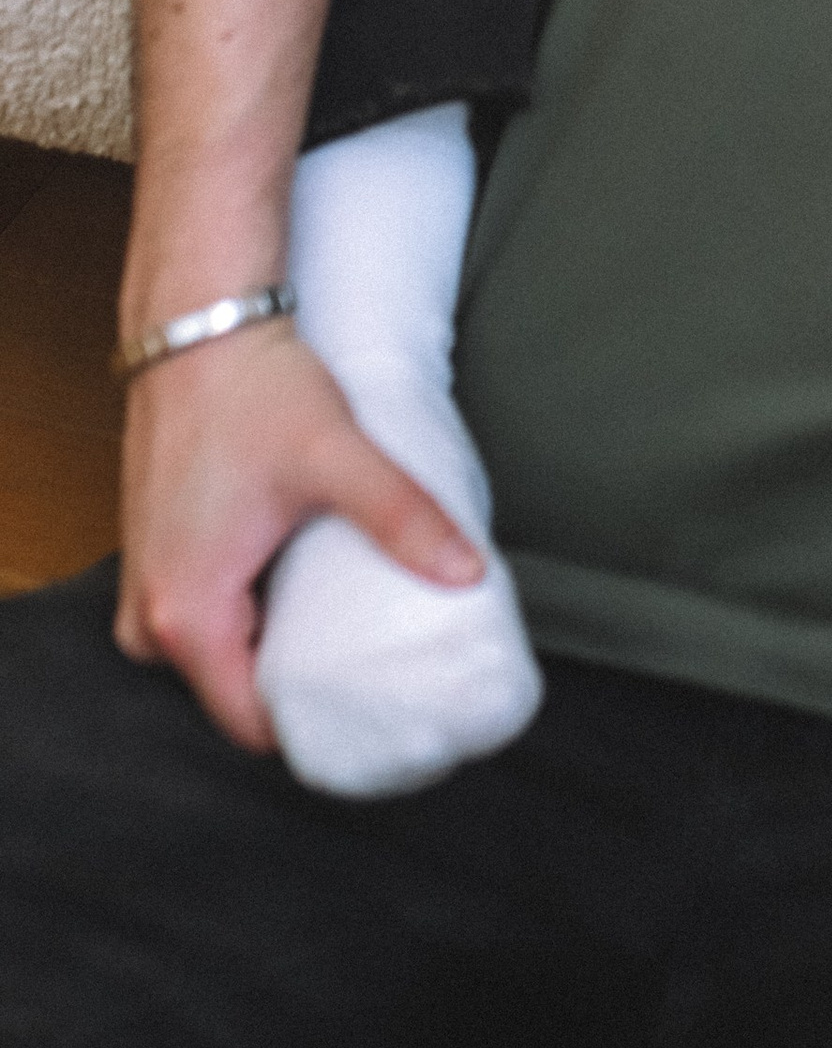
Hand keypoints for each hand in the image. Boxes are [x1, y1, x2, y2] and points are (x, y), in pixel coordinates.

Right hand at [114, 328, 481, 751]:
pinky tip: (299, 587)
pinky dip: (249, 608)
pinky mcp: (156, 553)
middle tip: (372, 663)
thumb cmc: (251, 388)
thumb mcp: (337, 457)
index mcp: (185, 614)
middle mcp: (149, 614)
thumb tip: (468, 572)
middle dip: (301, 683)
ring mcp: (147, 584)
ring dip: (274, 641)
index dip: (316, 724)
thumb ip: (403, 516)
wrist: (197, 323)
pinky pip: (205, 613)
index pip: (252, 721)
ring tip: (343, 621)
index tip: (373, 710)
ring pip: (220, 651)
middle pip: (235, 689)